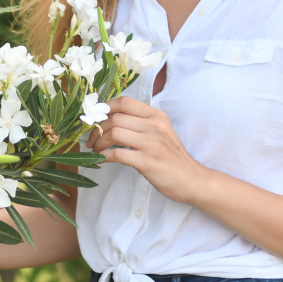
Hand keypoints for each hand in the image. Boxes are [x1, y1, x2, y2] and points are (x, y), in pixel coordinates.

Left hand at [87, 96, 207, 203]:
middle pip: (115, 118)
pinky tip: (101, 160)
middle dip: (97, 128)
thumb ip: (141, 123)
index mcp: (156, 116)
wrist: (191, 179)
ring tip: (95, 149)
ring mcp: (151, 144)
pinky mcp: (147, 162)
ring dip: (98, 142)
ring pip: (114, 133)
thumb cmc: (172, 156)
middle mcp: (154, 126)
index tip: (96, 118)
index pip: (125, 102)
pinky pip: (117, 154)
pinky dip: (104, 157)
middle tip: (91, 139)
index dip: (106, 107)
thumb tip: (111, 119)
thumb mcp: (161, 132)